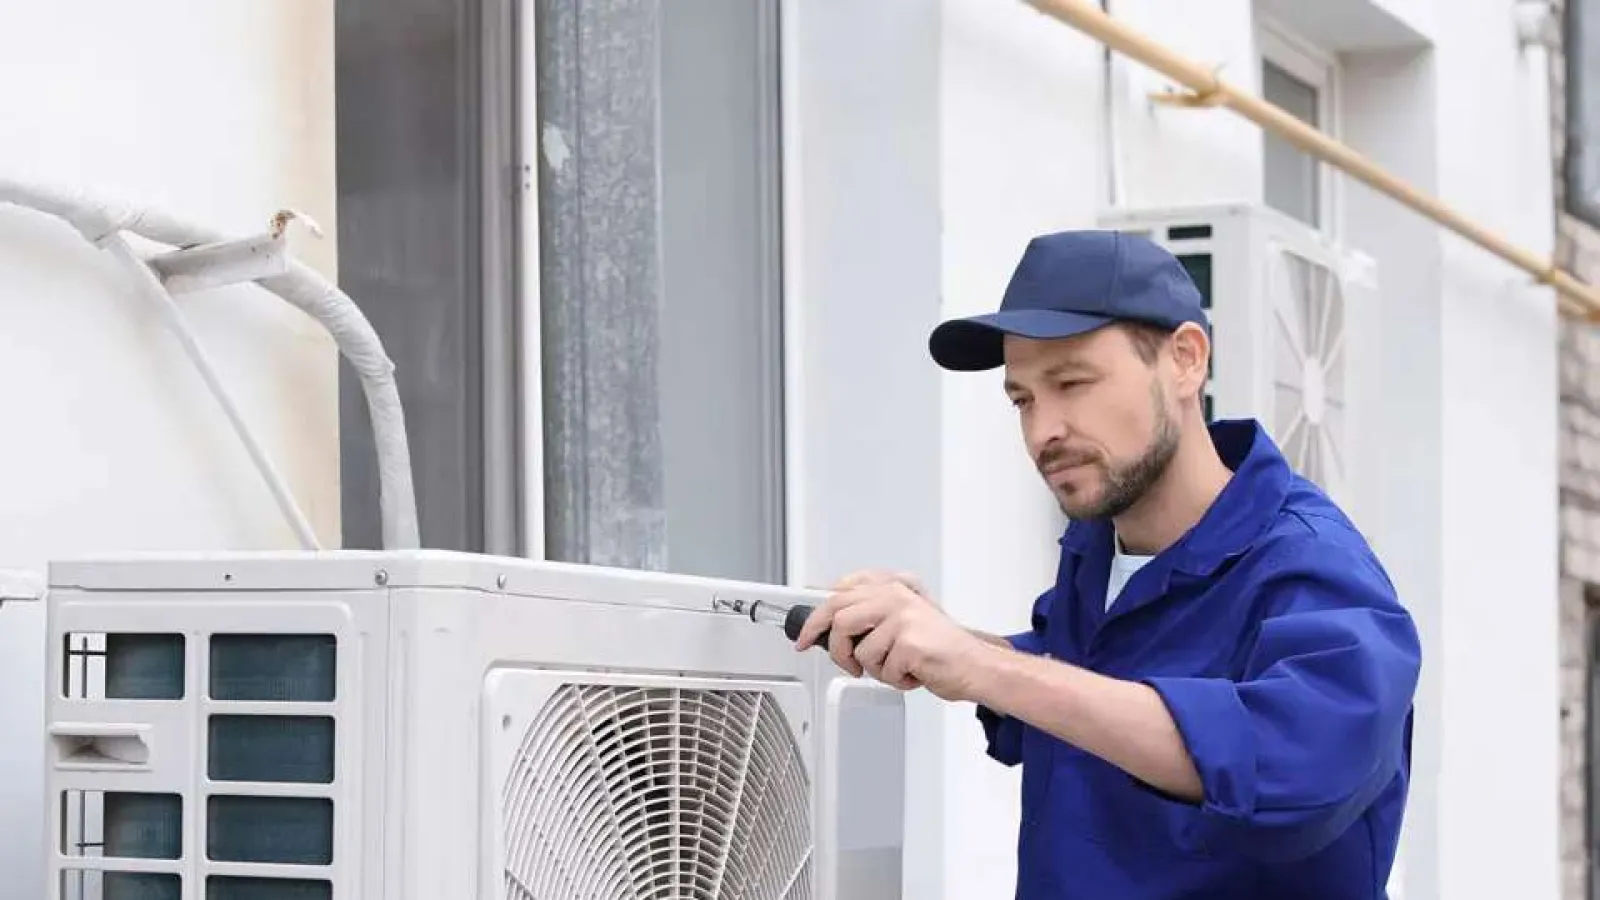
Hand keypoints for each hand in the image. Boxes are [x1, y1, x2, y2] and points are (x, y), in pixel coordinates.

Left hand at [794, 572, 992, 701]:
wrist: (975, 666)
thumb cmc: (940, 649)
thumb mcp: (905, 620)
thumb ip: (872, 615)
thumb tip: (830, 627)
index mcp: (892, 588)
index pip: (840, 593)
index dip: (816, 617)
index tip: (804, 635)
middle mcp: (895, 597)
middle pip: (838, 616)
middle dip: (833, 647)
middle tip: (841, 664)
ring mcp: (901, 617)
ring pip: (858, 650)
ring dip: (873, 670)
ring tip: (896, 669)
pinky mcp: (908, 641)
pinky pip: (880, 669)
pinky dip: (894, 680)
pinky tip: (912, 674)